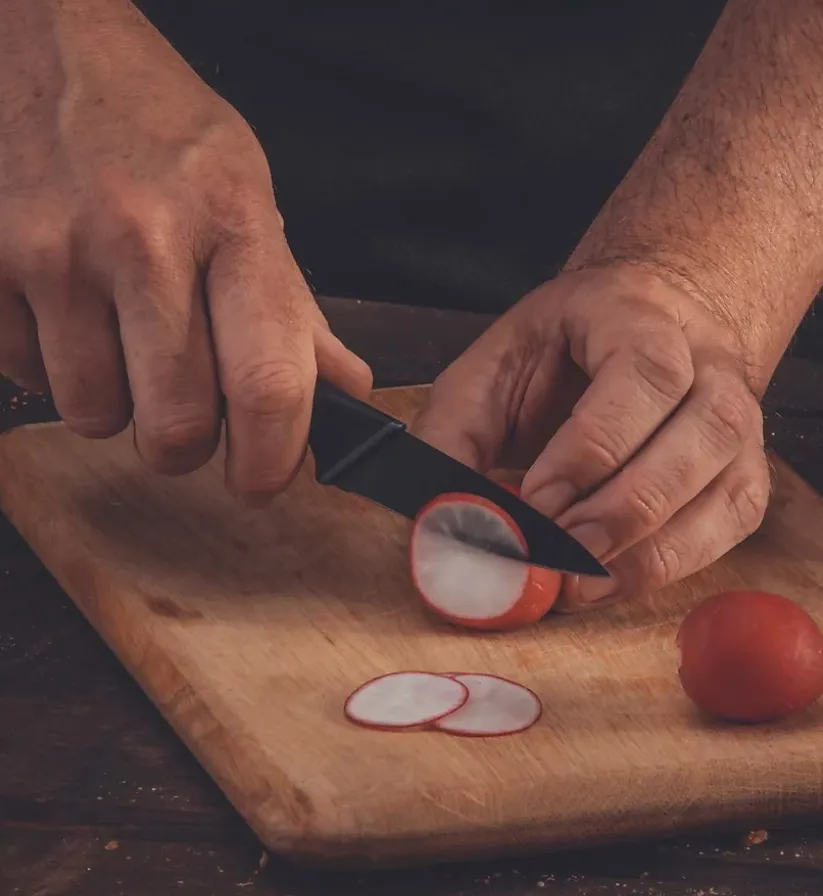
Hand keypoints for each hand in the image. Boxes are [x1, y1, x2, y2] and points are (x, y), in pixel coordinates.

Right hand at [0, 1, 370, 502]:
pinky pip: (26, 378)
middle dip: (186, 447)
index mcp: (231, 226)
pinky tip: (69, 314)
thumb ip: (295, 307)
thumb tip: (347, 392)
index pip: (267, 384)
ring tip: (122, 342)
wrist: (40, 41)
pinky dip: (53, 368)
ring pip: (95, 415)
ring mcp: (54, 254)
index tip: (262, 481)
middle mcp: (143, 242)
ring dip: (116, 406)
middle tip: (188, 418)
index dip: (271, 460)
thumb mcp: (249, 197)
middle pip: (176, 427)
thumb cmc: (159, 128)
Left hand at [410, 264, 770, 609]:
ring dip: (652, 548)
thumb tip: (436, 517)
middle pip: (702, 432)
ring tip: (579, 582)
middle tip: (557, 557)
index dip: (591, 448)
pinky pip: (730, 526)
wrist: (640, 328)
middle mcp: (710, 364)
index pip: (643, 376)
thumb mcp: (492, 369)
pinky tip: (615, 581)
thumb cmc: (559, 353)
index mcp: (639, 315)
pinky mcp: (745, 472)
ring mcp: (740, 421)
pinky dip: (675, 564)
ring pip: (727, 487)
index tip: (535, 503)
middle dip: (623, 509)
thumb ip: (454, 434)